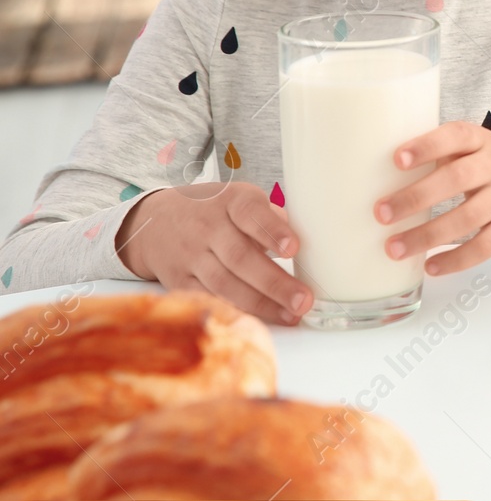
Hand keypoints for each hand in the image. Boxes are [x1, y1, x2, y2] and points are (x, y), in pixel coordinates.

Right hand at [116, 184, 312, 325]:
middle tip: (304, 300)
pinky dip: (233, 311)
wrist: (155, 221)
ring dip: (261, 304)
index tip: (294, 248)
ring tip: (291, 315)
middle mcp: (208, 228)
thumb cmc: (215, 210)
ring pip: (225, 284)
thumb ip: (271, 219)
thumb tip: (306, 240)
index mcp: (231, 202)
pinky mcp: (179, 280)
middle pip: (241, 257)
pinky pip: (207, 298)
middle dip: (275, 282)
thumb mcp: (241, 199)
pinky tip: (258, 320)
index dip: (272, 231)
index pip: (251, 214)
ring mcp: (191, 255)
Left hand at [375, 121, 490, 275]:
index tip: (397, 159)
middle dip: (416, 197)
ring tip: (394, 248)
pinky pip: (485, 246)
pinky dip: (457, 259)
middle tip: (380, 213)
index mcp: (480, 141)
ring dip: (428, 235)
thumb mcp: (474, 148)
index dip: (428, 146)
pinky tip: (430, 266)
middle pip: (458, 179)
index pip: (456, 136)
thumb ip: (439, 154)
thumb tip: (376, 173)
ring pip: (468, 218)